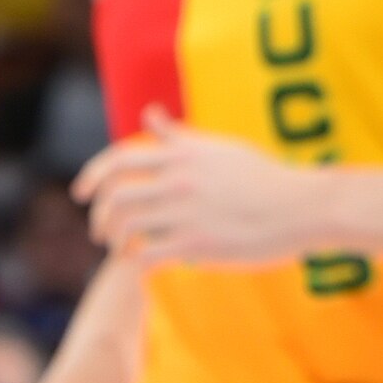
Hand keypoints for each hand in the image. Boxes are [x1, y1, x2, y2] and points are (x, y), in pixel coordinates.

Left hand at [74, 116, 335, 266]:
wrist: (303, 206)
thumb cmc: (265, 176)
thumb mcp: (220, 149)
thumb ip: (179, 137)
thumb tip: (150, 115)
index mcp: (183, 154)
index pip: (119, 160)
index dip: (92, 176)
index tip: (79, 193)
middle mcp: (179, 180)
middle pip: (115, 198)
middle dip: (99, 218)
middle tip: (101, 231)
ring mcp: (186, 213)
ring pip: (126, 229)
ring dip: (116, 243)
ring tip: (121, 250)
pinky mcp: (196, 245)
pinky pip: (148, 257)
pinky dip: (138, 264)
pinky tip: (144, 267)